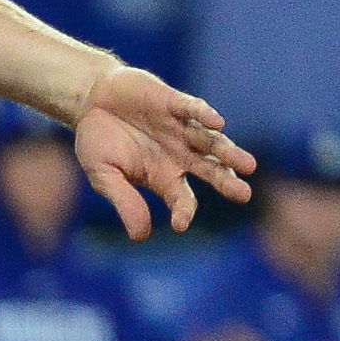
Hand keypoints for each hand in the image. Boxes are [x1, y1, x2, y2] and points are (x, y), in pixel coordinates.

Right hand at [71, 66, 256, 239]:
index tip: (179, 225)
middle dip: (227, 182)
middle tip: (243, 195)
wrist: (91, 103)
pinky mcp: (174, 103)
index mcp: (164, 176)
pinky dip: (204, 116)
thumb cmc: (98, 143)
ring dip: (229, 153)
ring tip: (248, 166)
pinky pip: (193, 110)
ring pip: (211, 142)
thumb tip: (141, 237)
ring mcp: (180, 129)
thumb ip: (125, 202)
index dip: (183, 211)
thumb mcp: (104, 177)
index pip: (182, 198)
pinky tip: (218, 124)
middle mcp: (180, 154)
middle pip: (210, 171)